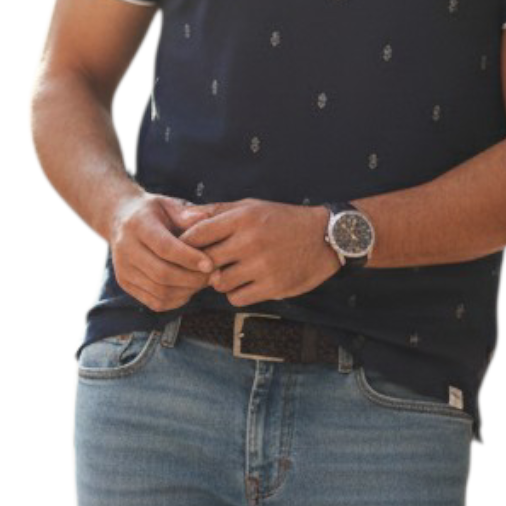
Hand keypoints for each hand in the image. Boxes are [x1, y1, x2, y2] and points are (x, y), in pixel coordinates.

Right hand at [108, 191, 226, 312]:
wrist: (120, 220)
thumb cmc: (152, 212)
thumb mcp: (168, 204)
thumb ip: (186, 213)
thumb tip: (205, 219)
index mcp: (138, 225)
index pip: (164, 247)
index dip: (189, 258)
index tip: (210, 264)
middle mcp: (126, 249)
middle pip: (162, 274)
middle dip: (192, 278)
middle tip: (213, 275)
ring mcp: (123, 269)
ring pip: (160, 292)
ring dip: (187, 291)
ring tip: (203, 282)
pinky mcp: (125, 284)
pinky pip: (155, 302)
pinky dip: (176, 300)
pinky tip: (188, 289)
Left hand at [177, 200, 339, 307]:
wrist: (324, 238)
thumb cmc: (281, 221)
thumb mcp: (251, 207)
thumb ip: (216, 212)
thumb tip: (182, 218)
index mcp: (243, 217)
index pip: (198, 234)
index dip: (185, 244)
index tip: (185, 249)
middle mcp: (251, 241)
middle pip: (205, 261)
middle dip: (203, 265)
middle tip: (208, 265)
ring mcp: (262, 265)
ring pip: (219, 283)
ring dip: (221, 281)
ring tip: (231, 273)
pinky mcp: (273, 286)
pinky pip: (237, 298)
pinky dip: (236, 294)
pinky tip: (245, 284)